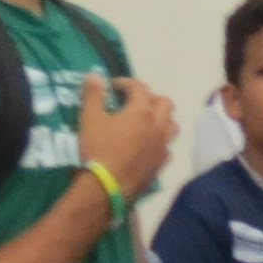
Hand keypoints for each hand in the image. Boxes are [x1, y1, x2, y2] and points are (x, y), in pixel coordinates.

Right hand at [81, 75, 175, 197]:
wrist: (108, 187)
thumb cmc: (98, 149)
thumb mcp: (90, 118)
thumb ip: (93, 95)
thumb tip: (94, 75)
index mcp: (142, 112)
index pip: (140, 88)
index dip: (127, 83)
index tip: (114, 86)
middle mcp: (158, 126)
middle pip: (165, 104)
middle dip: (151, 99)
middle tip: (134, 103)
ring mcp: (163, 147)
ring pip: (172, 126)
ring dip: (162, 120)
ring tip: (146, 123)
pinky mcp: (161, 165)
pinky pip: (166, 148)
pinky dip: (159, 143)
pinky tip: (147, 147)